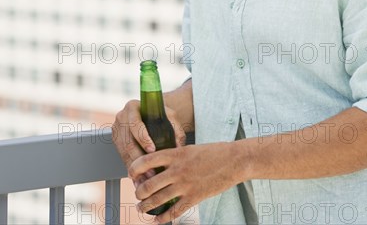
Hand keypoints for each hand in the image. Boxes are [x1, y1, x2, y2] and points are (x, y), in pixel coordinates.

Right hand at [112, 100, 185, 176]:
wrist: (150, 114)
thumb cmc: (161, 115)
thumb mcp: (170, 116)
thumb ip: (176, 129)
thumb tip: (179, 146)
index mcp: (133, 107)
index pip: (135, 123)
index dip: (143, 138)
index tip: (152, 150)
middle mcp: (122, 117)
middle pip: (128, 142)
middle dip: (140, 159)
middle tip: (151, 173)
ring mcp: (117, 130)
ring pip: (124, 152)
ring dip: (135, 168)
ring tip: (146, 181)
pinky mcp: (116, 141)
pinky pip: (122, 157)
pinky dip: (131, 169)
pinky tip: (139, 179)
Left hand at [128, 142, 242, 222]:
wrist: (234, 160)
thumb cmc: (213, 152)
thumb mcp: (189, 148)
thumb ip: (173, 156)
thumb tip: (157, 164)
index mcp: (175, 154)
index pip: (145, 161)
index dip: (134, 169)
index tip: (131, 173)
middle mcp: (177, 170)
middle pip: (148, 185)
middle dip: (138, 192)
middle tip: (137, 194)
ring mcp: (185, 185)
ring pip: (157, 200)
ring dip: (146, 206)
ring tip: (141, 208)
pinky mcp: (194, 198)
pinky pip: (174, 211)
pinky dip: (163, 218)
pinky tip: (157, 220)